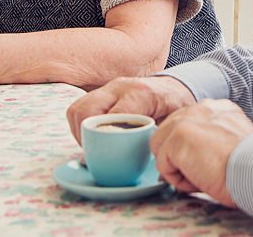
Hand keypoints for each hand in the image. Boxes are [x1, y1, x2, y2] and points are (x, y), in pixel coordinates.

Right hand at [67, 76, 195, 143]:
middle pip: (88, 110)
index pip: (113, 116)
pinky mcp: (100, 92)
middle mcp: (119, 87)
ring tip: (90, 147)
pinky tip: (90, 138)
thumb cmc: (175, 106)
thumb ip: (160, 138)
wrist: (173, 87)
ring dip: (79, 131)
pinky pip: (78, 108)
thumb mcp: (174, 121)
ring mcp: (107, 88)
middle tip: (95, 154)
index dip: (106, 137)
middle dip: (86, 136)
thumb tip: (150, 165)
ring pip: (78, 109)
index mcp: (141, 94)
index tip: (107, 154)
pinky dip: (79, 125)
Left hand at [150, 99, 252, 206]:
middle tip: (203, 173)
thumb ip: (213, 137)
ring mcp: (187, 119)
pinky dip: (179, 180)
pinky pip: (163, 166)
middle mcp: (201, 107)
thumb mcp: (234, 141)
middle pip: (169, 134)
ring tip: (203, 176)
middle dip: (179, 157)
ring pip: (163, 150)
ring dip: (179, 169)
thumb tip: (197, 154)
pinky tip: (200, 180)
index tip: (206, 163)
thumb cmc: (252, 165)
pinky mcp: (177, 137)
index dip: (189, 148)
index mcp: (217, 108)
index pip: (186, 124)